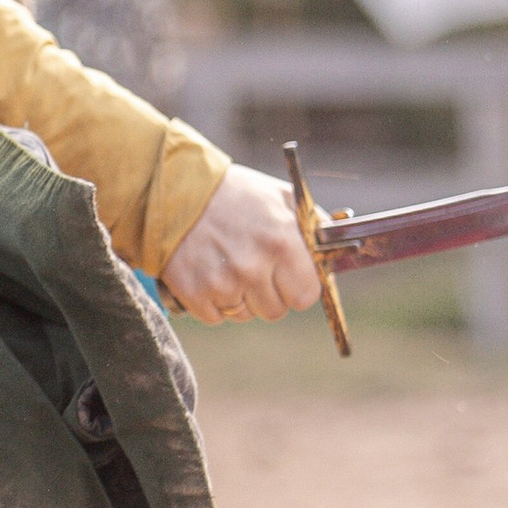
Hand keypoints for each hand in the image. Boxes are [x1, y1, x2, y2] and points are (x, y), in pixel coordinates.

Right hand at [160, 165, 322, 323]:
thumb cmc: (233, 192)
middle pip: (275, 310)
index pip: (306, 295)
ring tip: (226, 265)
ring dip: (239, 298)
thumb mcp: (279, 196)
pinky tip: (207, 273)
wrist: (172, 190)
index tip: (287, 276)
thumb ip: (311, 224)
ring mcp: (222, 283)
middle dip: (268, 293)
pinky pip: (215, 317)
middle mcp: (253, 268)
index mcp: (280, 243)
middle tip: (253, 267)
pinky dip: (212, 302)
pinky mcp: (194, 293)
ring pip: (244, 315)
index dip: (298, 286)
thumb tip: (336, 248)